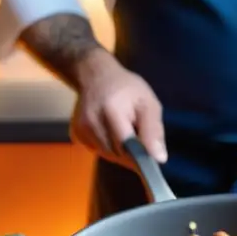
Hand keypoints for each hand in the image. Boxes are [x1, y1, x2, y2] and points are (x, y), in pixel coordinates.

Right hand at [69, 48, 167, 165]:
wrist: (96, 76)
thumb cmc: (127, 89)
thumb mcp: (148, 102)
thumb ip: (154, 130)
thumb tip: (159, 158)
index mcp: (112, 111)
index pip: (127, 146)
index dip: (140, 155)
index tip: (150, 158)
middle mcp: (92, 122)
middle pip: (118, 153)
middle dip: (131, 153)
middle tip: (138, 138)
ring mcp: (81, 129)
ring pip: (108, 155)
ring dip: (120, 151)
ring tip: (124, 132)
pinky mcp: (76, 134)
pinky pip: (98, 151)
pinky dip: (108, 148)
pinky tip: (111, 132)